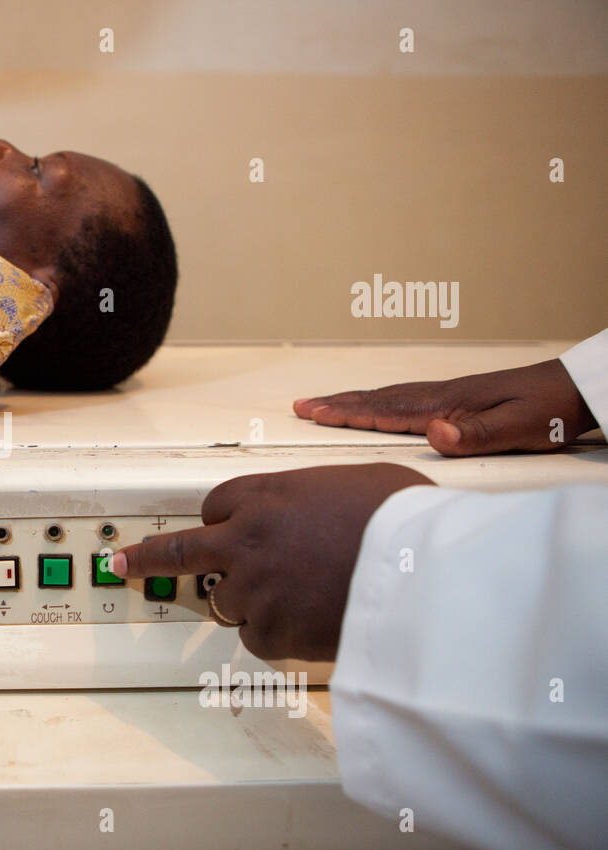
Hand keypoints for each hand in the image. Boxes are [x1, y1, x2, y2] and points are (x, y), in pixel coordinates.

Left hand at [108, 464, 435, 660]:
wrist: (420, 573)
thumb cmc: (404, 521)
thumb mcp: (361, 482)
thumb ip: (324, 498)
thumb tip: (334, 511)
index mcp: (265, 495)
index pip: (216, 506)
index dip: (223, 520)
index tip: (215, 529)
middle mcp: (245, 539)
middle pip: (179, 550)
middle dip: (145, 557)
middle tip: (123, 563)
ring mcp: (252, 587)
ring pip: (227, 601)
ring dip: (251, 602)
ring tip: (302, 597)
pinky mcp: (268, 630)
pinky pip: (257, 638)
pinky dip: (276, 635)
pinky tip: (311, 624)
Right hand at [294, 359, 597, 455]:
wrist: (575, 389)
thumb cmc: (549, 410)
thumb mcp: (518, 428)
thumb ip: (475, 434)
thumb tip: (434, 433)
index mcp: (446, 404)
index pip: (386, 410)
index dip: (347, 413)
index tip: (313, 412)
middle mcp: (440, 396)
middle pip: (377, 400)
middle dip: (337, 403)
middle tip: (301, 405)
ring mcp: (446, 396)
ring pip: (388, 398)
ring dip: (353, 401)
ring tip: (325, 404)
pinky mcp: (456, 400)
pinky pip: (403, 400)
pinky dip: (378, 402)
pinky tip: (377, 406)